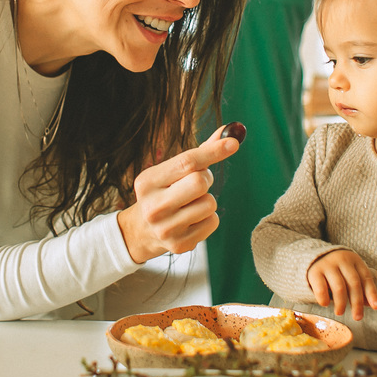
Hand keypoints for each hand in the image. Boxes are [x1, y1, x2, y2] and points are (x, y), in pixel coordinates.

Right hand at [117, 125, 241, 262]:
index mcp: (148, 181)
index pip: (187, 162)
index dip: (213, 152)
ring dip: (207, 200)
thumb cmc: (163, 193)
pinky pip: (212, 222)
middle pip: (200, 182)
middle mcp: (153, 206)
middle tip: (197, 183)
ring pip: (209, 203)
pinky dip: (208, 218)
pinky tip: (192, 219)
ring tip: (191, 203)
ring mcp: (166, 228)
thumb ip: (199, 153)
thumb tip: (228, 132)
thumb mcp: (171, 172)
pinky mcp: (179, 245)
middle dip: (206, 179)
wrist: (142, 231)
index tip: (234, 143)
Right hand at [307, 249, 376, 320]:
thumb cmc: (337, 270)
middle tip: (357, 317)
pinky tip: (325, 304)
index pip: (366, 277)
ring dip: (341, 302)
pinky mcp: (314, 271)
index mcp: (354, 260)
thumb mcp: (350, 275)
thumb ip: (360, 287)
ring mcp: (328, 264)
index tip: (376, 307)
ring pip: (339, 286)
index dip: (371, 293)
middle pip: (353, 283)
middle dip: (357, 302)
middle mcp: (342, 260)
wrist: (314, 257)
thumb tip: (370, 304)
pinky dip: (324, 298)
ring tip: (340, 312)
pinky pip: (321, 287)